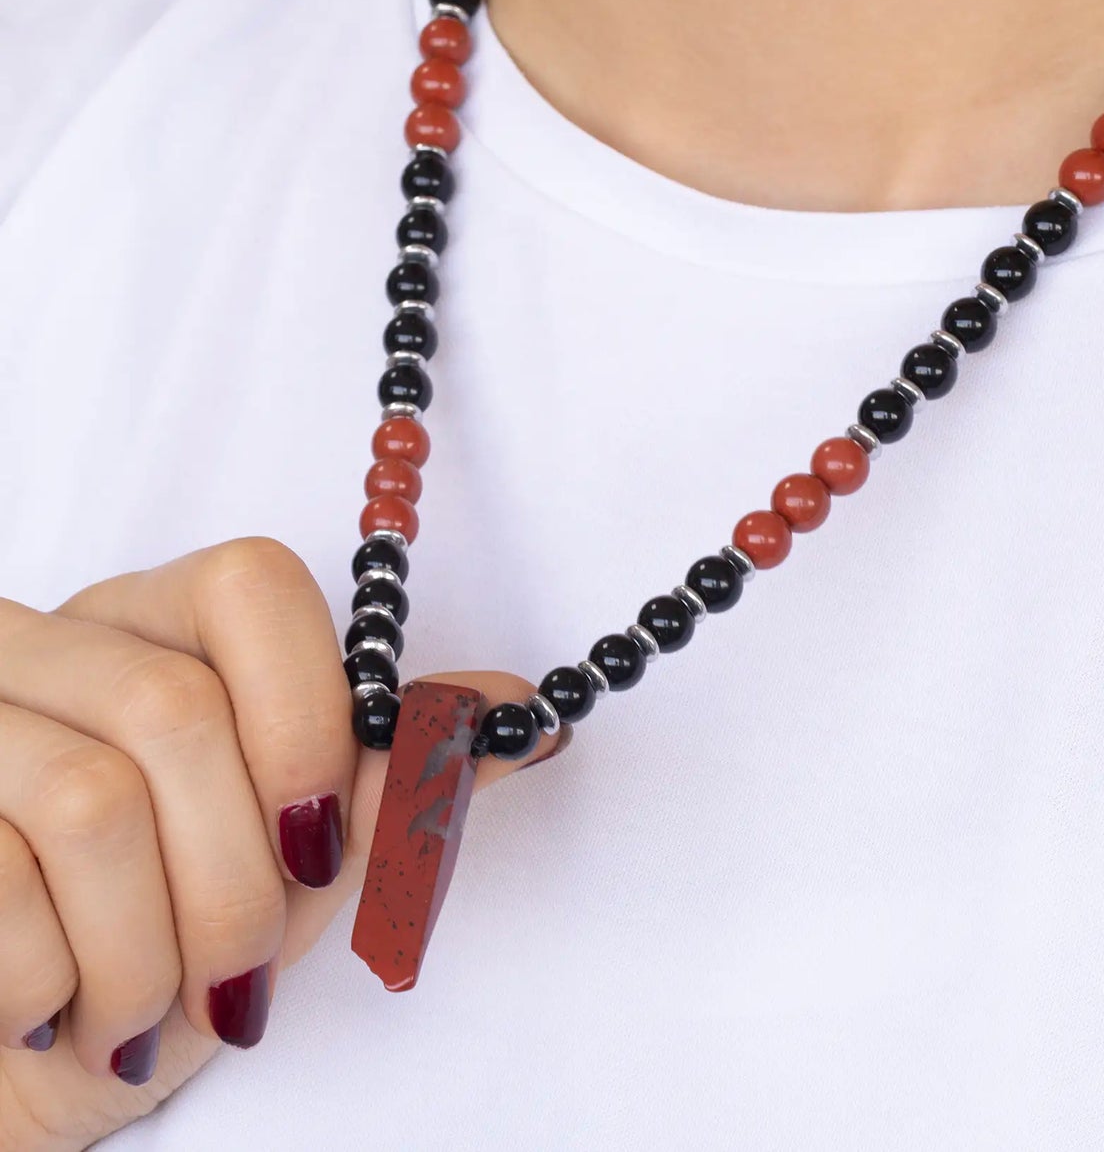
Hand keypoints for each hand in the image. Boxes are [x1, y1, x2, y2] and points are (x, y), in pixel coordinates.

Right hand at [0, 537, 565, 1151]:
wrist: (20, 1054)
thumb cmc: (167, 941)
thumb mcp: (293, 864)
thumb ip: (388, 786)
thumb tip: (520, 716)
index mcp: (158, 626)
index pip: (252, 583)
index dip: (304, 716)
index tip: (319, 842)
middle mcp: (49, 645)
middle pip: (174, 711)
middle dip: (234, 884)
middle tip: (240, 976)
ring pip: (87, 799)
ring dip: (147, 951)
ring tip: (150, 1014)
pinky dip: (54, 985)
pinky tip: (56, 1015)